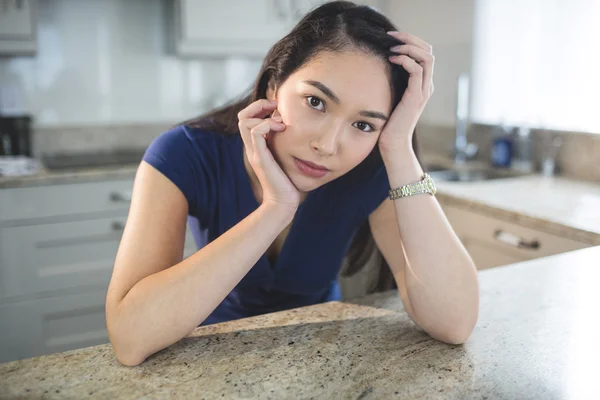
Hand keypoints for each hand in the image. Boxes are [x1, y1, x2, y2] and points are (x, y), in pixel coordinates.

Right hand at [238, 99, 299, 209]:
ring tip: (280, 122)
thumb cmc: (287, 182)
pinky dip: (268, 124)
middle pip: (242, 117)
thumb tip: (293, 131)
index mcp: (256, 146)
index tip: (277, 109)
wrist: (283, 202)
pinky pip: (256, 132)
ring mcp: (254, 152)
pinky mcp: (260, 157)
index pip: (247, 119)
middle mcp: (252, 147)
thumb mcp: (285, 158)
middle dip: (258, 105)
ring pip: (244, 121)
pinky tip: (282, 129)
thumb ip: (283, 145)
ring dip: (263, 114)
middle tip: (275, 107)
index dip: (260, 108)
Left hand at [378, 31, 434, 154]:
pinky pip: (417, 71)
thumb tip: (379, 64)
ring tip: (392, 46)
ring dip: (409, 47)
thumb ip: (392, 81)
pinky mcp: (416, 97)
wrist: (392, 143)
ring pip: (427, 57)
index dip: (411, 41)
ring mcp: (423, 91)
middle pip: (428, 51)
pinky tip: (392, 59)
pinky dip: (406, 60)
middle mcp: (427, 85)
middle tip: (392, 35)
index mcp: (422, 84)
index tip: (392, 37)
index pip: (424, 53)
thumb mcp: (390, 95)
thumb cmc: (387, 122)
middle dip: (410, 38)